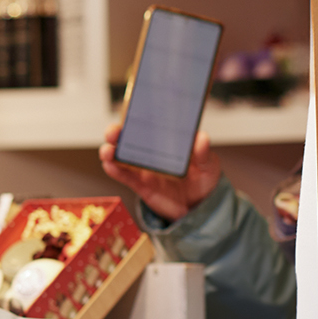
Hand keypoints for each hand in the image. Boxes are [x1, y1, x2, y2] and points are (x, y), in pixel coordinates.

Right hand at [98, 122, 220, 221]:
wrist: (198, 208)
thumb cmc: (204, 180)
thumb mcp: (208, 165)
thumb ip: (203, 153)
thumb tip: (201, 137)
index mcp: (166, 141)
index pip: (149, 124)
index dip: (137, 115)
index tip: (131, 109)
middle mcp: (150, 152)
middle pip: (128, 138)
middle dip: (116, 132)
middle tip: (114, 132)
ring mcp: (142, 167)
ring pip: (120, 155)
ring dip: (110, 151)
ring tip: (108, 151)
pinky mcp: (138, 183)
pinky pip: (123, 175)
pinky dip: (113, 170)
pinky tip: (109, 165)